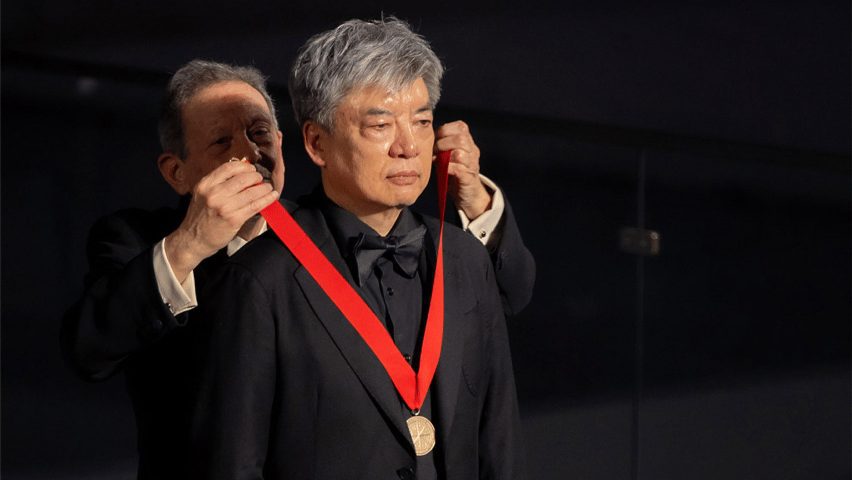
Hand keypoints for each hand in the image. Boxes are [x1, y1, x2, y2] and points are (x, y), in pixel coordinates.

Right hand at [164, 161, 278, 281]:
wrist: (192, 240)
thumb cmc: (200, 218)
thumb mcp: (203, 195)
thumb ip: (218, 184)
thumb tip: (242, 174)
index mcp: (205, 185)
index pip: (229, 168)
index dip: (244, 166)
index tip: (251, 169)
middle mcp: (214, 193)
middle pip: (243, 178)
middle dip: (256, 177)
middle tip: (260, 180)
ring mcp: (224, 206)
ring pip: (251, 192)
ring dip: (264, 188)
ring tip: (268, 188)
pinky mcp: (234, 219)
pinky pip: (255, 206)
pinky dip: (267, 200)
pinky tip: (272, 196)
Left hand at [434, 121, 491, 219]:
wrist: (469, 194)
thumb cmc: (454, 172)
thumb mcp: (448, 155)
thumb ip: (442, 144)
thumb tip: (426, 135)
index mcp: (469, 142)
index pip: (461, 126)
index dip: (445, 130)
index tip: (435, 138)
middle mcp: (473, 151)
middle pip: (461, 139)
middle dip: (443, 143)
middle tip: (434, 151)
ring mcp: (472, 164)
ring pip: (460, 153)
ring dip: (444, 156)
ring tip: (436, 160)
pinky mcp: (468, 177)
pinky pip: (459, 169)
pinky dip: (448, 168)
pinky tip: (442, 169)